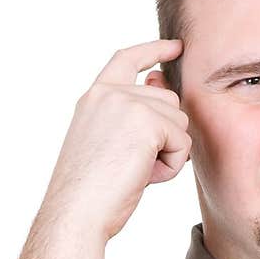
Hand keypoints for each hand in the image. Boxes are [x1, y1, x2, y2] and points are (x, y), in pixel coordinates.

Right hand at [41, 37, 191, 244]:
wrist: (76, 212)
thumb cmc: (90, 191)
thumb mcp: (108, 142)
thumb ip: (134, 115)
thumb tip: (161, 85)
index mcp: (95, 97)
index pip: (127, 59)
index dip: (154, 50)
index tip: (176, 47)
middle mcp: (110, 93)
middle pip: (169, 101)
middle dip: (165, 138)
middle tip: (135, 167)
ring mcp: (127, 103)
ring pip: (179, 123)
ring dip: (168, 154)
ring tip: (136, 173)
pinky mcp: (147, 122)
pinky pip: (183, 144)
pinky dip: (172, 168)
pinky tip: (144, 178)